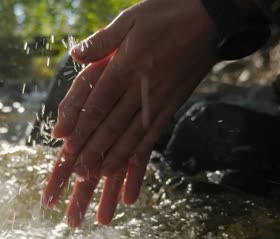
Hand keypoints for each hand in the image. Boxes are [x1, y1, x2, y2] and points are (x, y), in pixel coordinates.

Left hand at [44, 0, 217, 227]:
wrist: (212, 21)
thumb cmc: (168, 15)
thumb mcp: (131, 18)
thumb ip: (103, 40)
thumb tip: (76, 55)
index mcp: (127, 67)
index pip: (98, 102)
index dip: (80, 127)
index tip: (66, 148)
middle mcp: (141, 89)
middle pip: (111, 126)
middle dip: (92, 153)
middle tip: (76, 176)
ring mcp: (158, 101)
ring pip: (131, 138)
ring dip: (113, 161)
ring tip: (96, 181)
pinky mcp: (171, 107)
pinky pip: (153, 138)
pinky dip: (141, 161)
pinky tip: (133, 179)